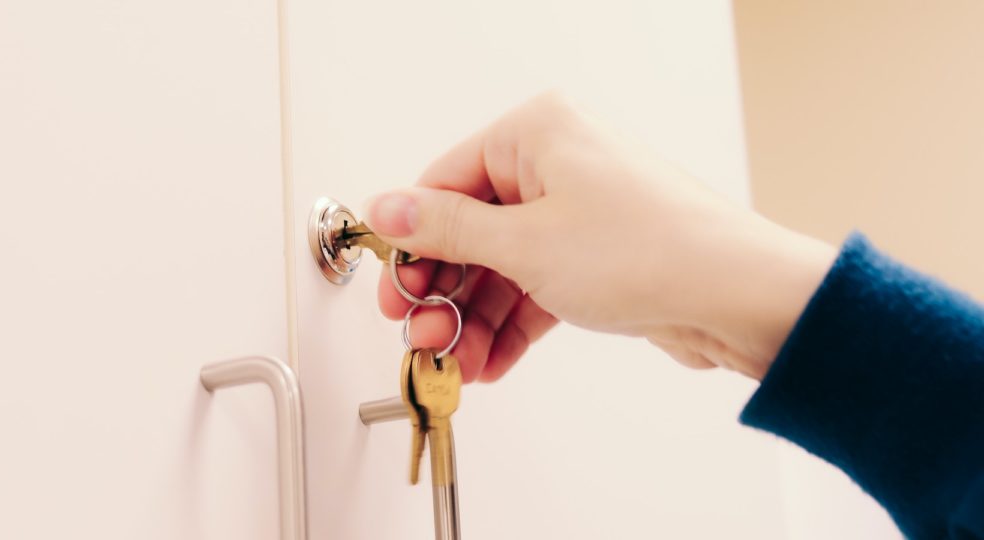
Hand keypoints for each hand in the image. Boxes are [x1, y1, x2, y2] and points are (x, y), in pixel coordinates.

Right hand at [367, 93, 835, 382]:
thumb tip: (385, 209)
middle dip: (445, 295)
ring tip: (459, 366)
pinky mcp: (596, 258)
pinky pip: (534, 289)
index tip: (394, 293)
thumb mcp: (524, 244)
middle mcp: (556, 166)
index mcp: (536, 134)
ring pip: (501, 268)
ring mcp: (578, 214)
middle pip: (470, 231)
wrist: (739, 299)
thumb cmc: (649, 250)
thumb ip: (446, 230)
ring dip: (474, 322)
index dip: (413, 245)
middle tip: (425, 338)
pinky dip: (510, 327)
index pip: (444, 184)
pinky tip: (491, 365)